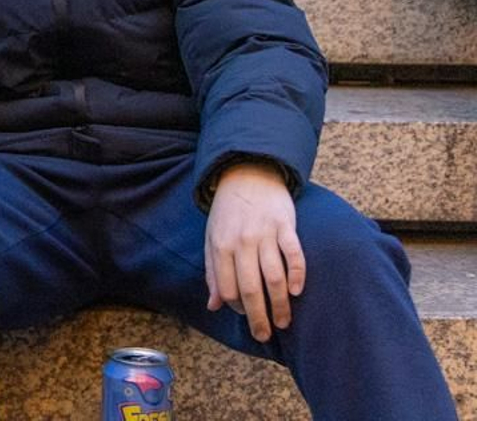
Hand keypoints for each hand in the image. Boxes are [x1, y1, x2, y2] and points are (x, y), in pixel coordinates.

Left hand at [205, 161, 305, 342]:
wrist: (247, 174)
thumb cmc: (228, 212)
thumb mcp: (212, 238)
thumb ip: (213, 272)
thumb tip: (213, 306)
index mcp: (220, 246)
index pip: (228, 288)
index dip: (237, 308)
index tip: (246, 318)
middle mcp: (242, 242)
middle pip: (251, 288)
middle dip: (258, 316)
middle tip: (265, 334)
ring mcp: (265, 233)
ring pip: (274, 277)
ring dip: (280, 303)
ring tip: (284, 321)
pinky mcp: (286, 225)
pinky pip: (294, 254)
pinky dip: (297, 275)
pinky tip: (297, 291)